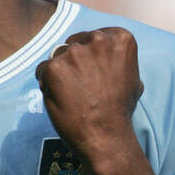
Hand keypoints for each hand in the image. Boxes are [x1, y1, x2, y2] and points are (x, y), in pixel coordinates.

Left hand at [35, 28, 143, 167]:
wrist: (106, 136)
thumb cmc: (119, 110)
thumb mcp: (131, 77)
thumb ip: (116, 59)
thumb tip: (105, 53)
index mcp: (119, 38)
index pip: (94, 38)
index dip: (91, 59)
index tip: (95, 76)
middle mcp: (98, 39)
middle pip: (75, 44)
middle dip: (74, 63)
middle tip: (83, 89)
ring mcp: (74, 52)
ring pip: (57, 57)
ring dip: (60, 74)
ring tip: (73, 96)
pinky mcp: (54, 67)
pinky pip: (42, 70)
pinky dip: (47, 85)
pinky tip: (62, 100)